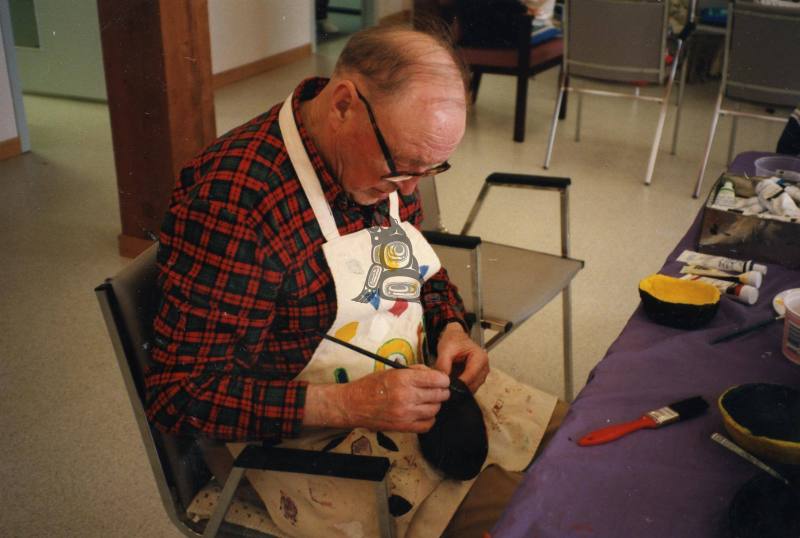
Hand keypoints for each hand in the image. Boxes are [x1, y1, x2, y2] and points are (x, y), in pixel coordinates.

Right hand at [304, 366, 450, 432]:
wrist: (353, 405)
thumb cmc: (371, 385)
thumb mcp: (392, 371)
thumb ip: (414, 371)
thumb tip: (433, 374)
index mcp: (403, 379)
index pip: (437, 379)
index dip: (443, 379)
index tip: (441, 379)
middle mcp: (407, 396)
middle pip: (439, 395)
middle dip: (441, 391)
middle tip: (437, 389)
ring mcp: (406, 414)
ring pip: (435, 409)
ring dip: (435, 404)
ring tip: (428, 400)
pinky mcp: (404, 427)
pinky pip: (428, 424)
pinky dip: (430, 418)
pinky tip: (423, 413)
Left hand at [434, 322, 488, 392]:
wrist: (456, 338)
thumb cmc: (454, 341)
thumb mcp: (445, 349)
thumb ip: (443, 364)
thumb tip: (443, 380)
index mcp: (480, 358)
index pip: (470, 377)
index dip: (457, 384)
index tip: (446, 386)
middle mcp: (484, 367)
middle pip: (472, 385)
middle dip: (458, 387)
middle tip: (444, 386)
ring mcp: (482, 374)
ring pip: (471, 388)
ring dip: (459, 388)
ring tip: (448, 382)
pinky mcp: (477, 378)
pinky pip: (470, 388)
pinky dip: (461, 387)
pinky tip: (453, 382)